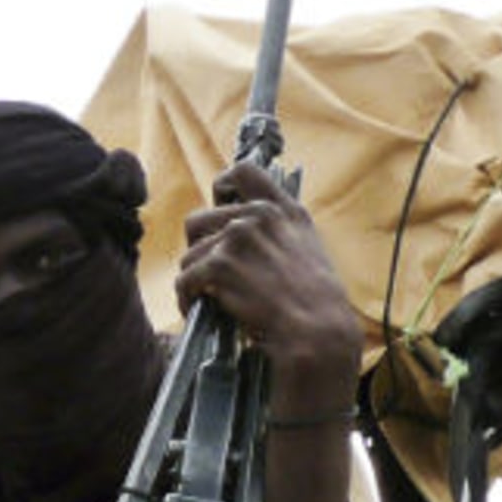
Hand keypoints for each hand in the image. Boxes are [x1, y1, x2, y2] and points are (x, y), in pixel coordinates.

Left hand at [174, 160, 360, 412]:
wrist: (317, 330)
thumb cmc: (316, 302)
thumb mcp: (307, 249)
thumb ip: (278, 231)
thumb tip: (242, 228)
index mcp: (283, 209)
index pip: (243, 171)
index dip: (222, 188)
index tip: (219, 208)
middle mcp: (260, 215)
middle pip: (199, 219)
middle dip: (199, 249)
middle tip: (209, 273)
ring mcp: (238, 237)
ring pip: (189, 255)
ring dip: (194, 280)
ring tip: (208, 299)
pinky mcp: (220, 264)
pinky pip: (184, 280)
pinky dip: (187, 298)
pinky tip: (198, 309)